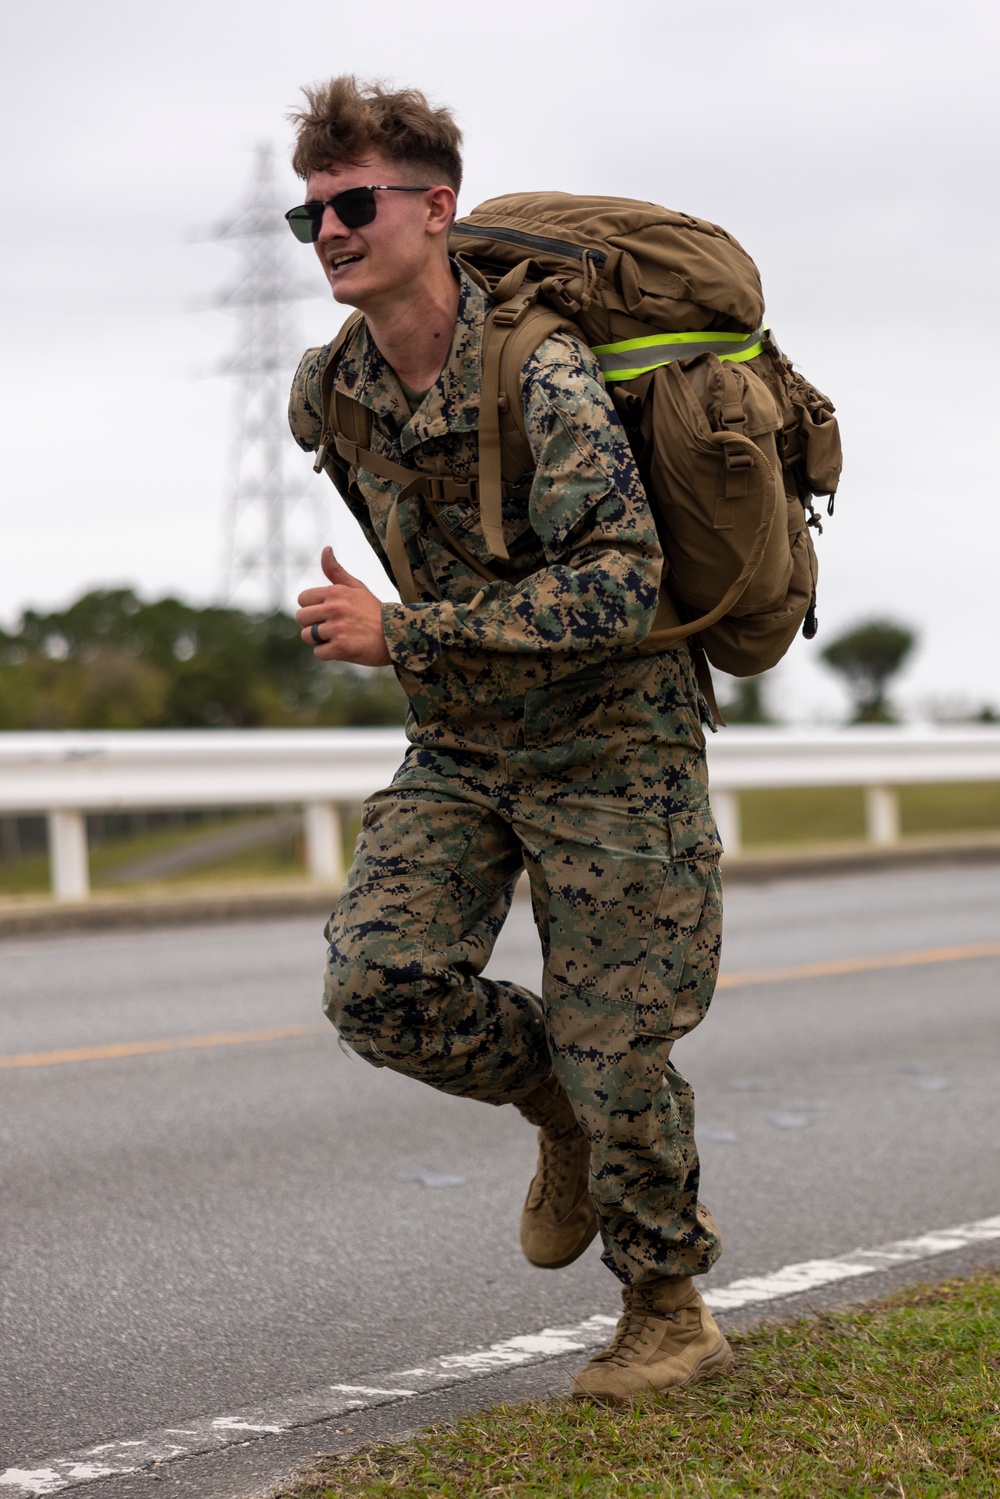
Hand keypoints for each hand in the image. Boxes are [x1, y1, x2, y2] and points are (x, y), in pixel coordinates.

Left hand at [296, 546, 391, 666]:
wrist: (398, 636)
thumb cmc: (374, 612)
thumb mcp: (357, 587)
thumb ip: (336, 571)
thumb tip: (326, 549)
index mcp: (335, 592)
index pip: (303, 599)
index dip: (313, 608)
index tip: (328, 613)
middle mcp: (335, 608)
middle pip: (301, 618)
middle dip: (312, 624)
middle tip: (332, 627)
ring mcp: (337, 628)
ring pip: (307, 636)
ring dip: (320, 640)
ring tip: (339, 637)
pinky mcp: (341, 647)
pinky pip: (318, 653)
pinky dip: (328, 654)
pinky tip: (343, 648)